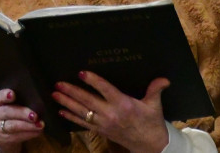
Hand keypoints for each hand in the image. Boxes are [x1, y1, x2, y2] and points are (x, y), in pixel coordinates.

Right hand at [0, 89, 43, 152]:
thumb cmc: (8, 112)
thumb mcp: (6, 104)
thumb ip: (16, 99)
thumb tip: (34, 98)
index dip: (4, 95)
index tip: (13, 94)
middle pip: (8, 112)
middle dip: (23, 113)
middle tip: (35, 115)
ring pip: (13, 126)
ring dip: (28, 125)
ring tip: (40, 124)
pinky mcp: (3, 139)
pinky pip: (17, 136)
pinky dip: (29, 134)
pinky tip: (37, 131)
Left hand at [53, 71, 169, 152]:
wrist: (150, 146)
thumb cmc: (152, 122)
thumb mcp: (154, 105)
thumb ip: (155, 89)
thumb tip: (164, 79)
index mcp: (123, 105)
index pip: (105, 90)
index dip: (93, 81)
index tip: (82, 73)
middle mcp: (111, 114)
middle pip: (88, 101)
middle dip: (72, 92)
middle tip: (58, 83)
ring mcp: (104, 124)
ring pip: (82, 112)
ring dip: (67, 103)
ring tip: (55, 94)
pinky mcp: (101, 131)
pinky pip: (83, 124)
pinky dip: (71, 117)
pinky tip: (61, 110)